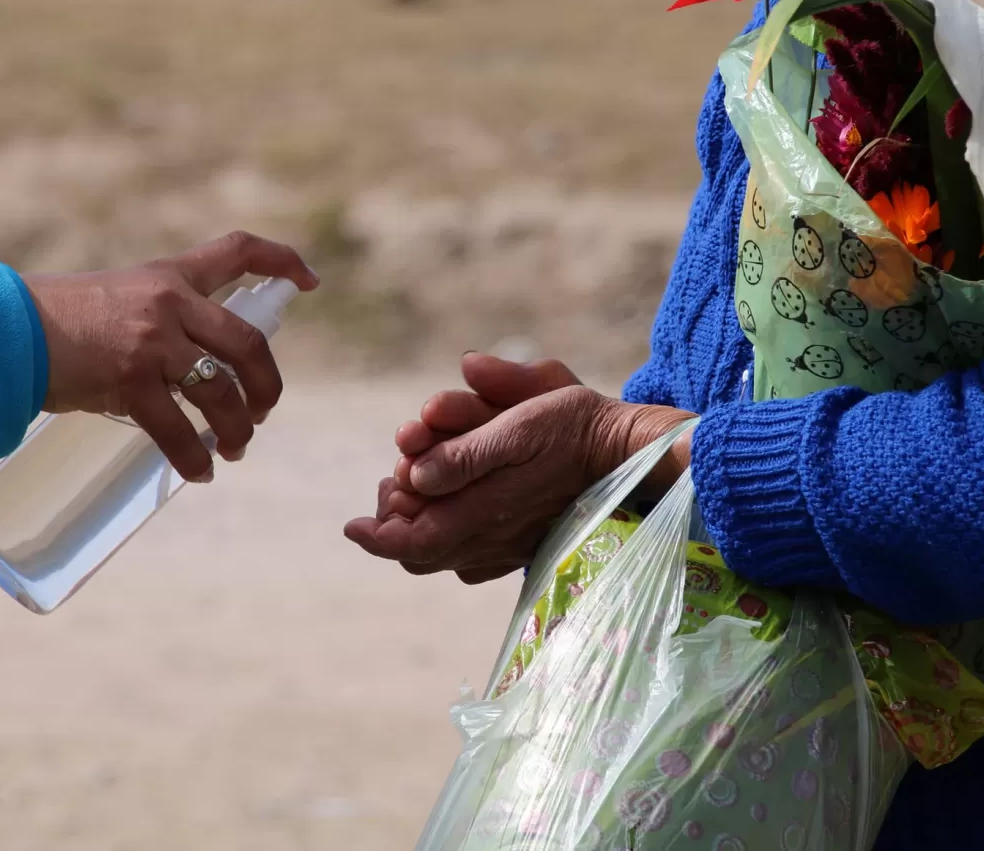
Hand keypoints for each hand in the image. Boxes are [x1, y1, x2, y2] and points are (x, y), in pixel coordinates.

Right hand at [22, 231, 317, 482]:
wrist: (4, 330)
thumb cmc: (54, 320)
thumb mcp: (117, 299)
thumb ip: (157, 322)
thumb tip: (191, 372)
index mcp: (169, 275)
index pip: (238, 251)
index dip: (282, 262)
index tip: (309, 282)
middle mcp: (169, 302)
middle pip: (250, 344)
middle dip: (267, 386)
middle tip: (263, 411)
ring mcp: (151, 341)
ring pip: (222, 393)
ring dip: (237, 429)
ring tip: (234, 449)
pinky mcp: (130, 380)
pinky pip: (178, 429)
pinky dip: (194, 458)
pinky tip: (198, 472)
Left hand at [345, 354, 694, 581]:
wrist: (631, 453)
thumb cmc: (574, 428)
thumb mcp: (522, 425)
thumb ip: (466, 454)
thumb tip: (416, 473)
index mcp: (484, 513)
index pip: (412, 542)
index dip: (376, 536)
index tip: (352, 525)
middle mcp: (493, 540)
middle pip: (422, 555)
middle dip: (394, 527)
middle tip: (386, 494)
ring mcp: (511, 547)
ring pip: (445, 558)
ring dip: (419, 530)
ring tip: (409, 500)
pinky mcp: (528, 545)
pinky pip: (474, 558)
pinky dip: (450, 537)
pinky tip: (452, 510)